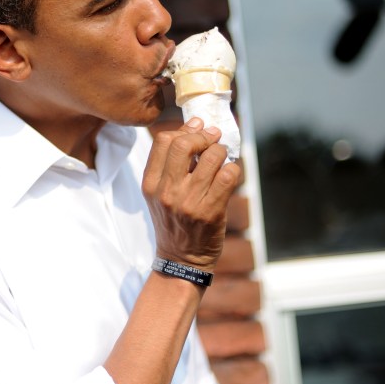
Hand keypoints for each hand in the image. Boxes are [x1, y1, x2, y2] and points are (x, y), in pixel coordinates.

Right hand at [142, 118, 241, 270]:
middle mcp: (167, 192)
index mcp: (151, 184)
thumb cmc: (173, 220)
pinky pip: (228, 176)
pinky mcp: (210, 212)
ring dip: (222, 152)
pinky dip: (233, 169)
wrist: (181, 259)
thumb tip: (196, 124)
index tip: (198, 128)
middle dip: (204, 136)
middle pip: (184, 144)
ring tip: (222, 159)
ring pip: (212, 157)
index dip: (185, 129)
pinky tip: (229, 174)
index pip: (163, 141)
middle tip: (213, 139)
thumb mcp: (159, 193)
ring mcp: (189, 202)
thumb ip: (170, 163)